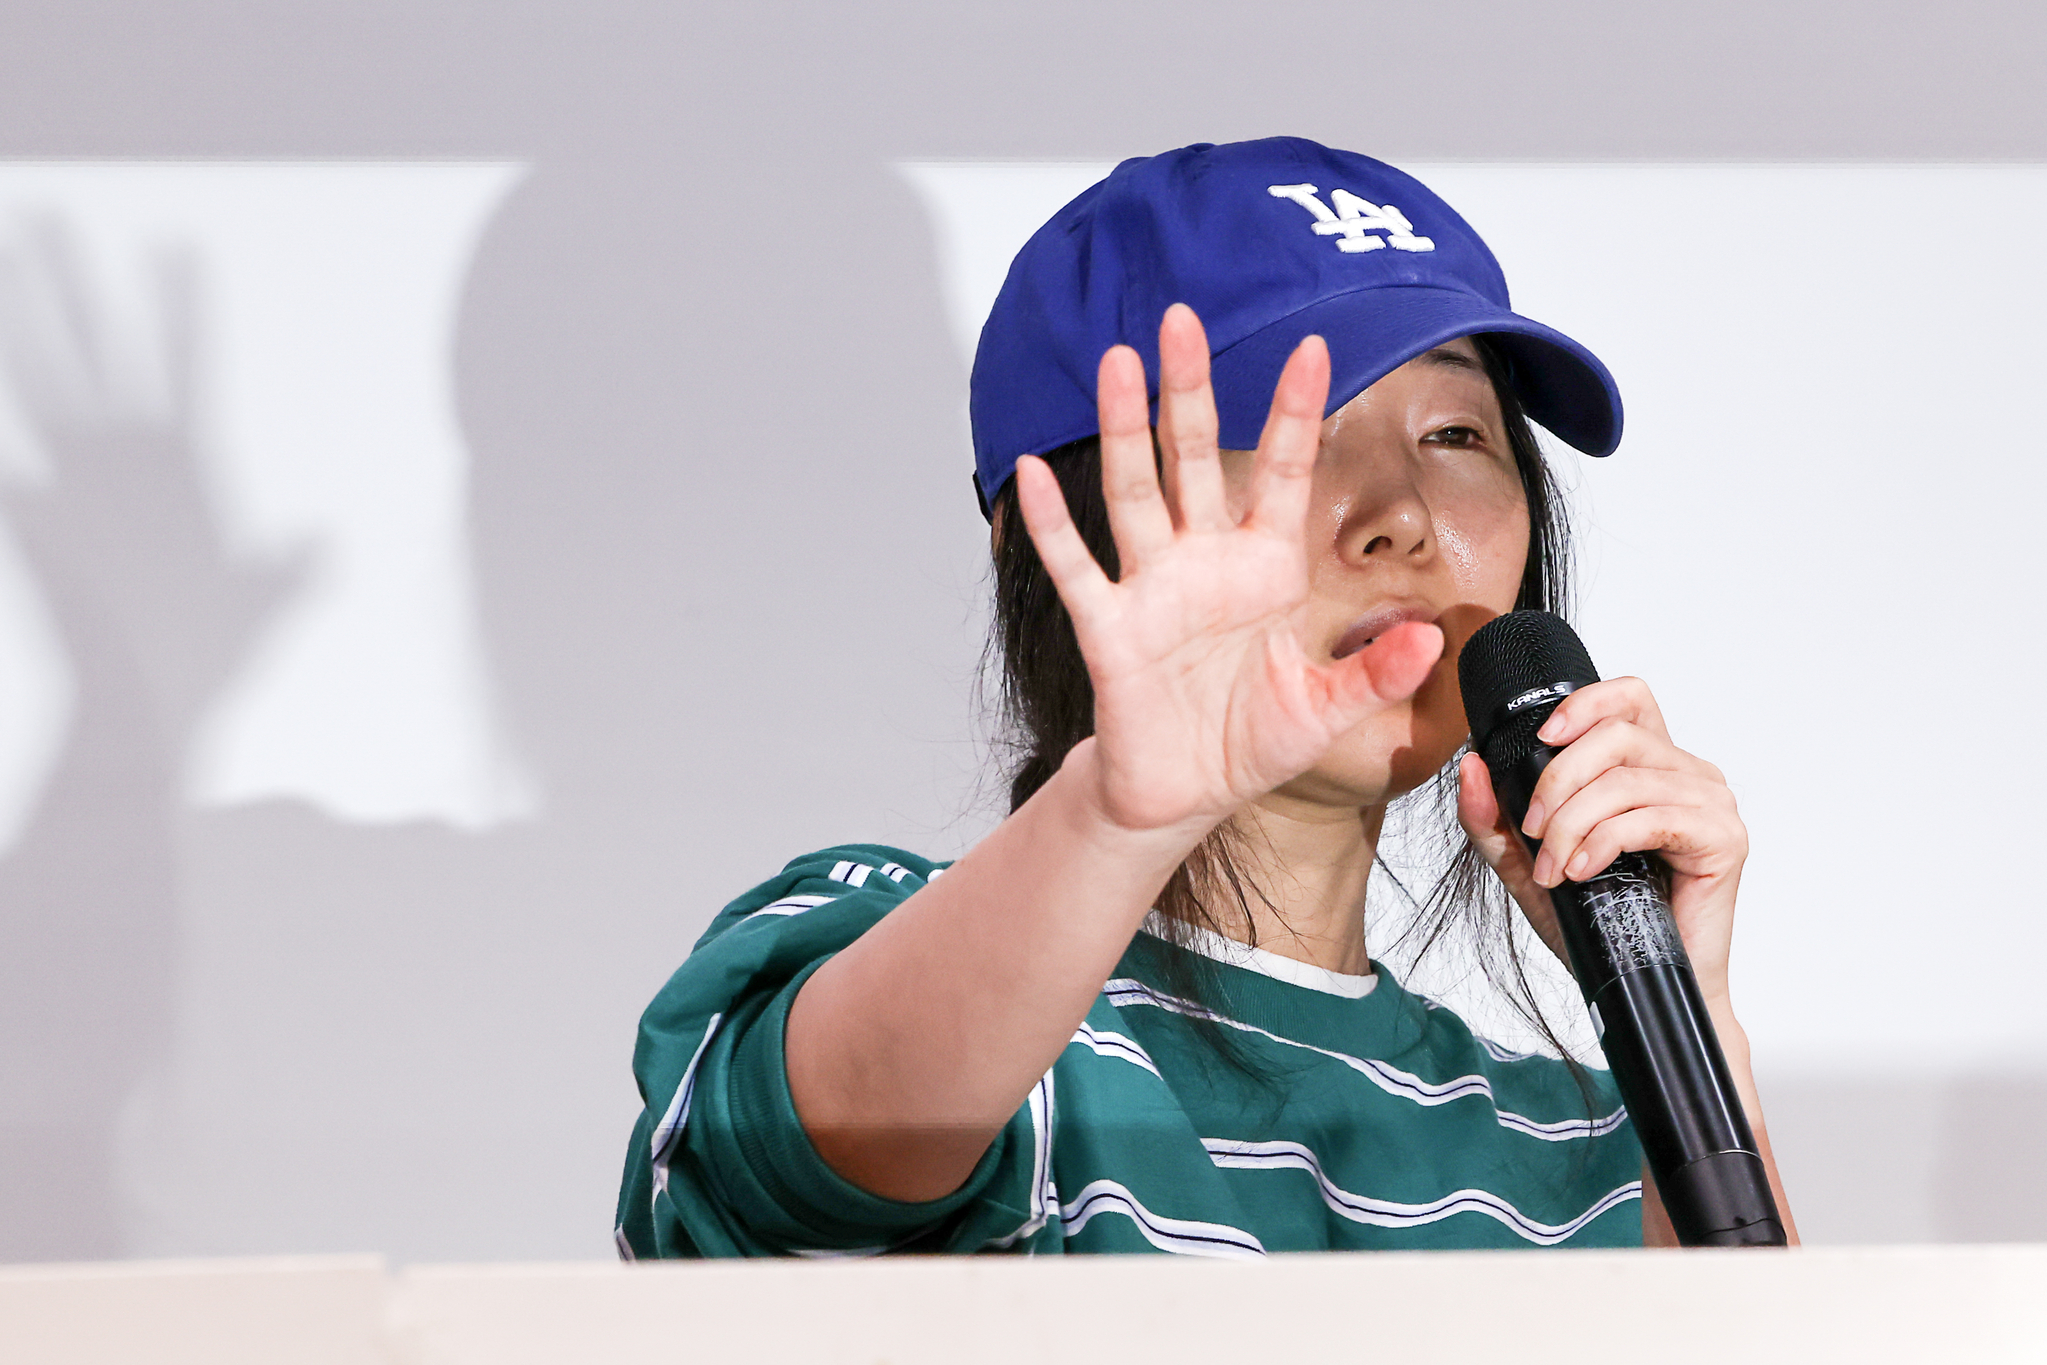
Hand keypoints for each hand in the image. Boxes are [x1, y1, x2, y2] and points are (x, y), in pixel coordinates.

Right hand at [1015, 303, 1442, 836]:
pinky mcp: (1111, 630)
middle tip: (1181, 319)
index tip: (1315, 346)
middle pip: (1196, 457)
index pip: (1286, 472)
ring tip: (1117, 364)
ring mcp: (1154, 589)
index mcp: (1266, 569)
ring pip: (1136, 492)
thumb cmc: (1249, 742)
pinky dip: (1050, 524)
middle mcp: (1206, 563)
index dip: (1297, 411)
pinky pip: (1077, 568)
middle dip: (1190, 390)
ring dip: (1125, 430)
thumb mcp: (1327, 711)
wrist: (1185, 794)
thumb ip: (1375, 673)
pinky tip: (1028, 472)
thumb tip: (1430, 640)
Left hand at [1455, 677, 1747, 999]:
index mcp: (1650, 766)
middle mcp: (1687, 775)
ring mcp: (1710, 803)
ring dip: (1574, 823)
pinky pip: (1651, 816)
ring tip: (1556, 867)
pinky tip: (1584, 871)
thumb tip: (1471, 767)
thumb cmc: (1598, 924)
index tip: (1542, 739)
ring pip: (1626, 779)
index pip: (1628, 698)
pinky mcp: (1724, 838)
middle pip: (1616, 735)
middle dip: (1559, 780)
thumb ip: (1494, 820)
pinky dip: (1605, 841)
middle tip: (1534, 832)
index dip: (1584, 704)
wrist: (1638, 986)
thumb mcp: (1528, 866)